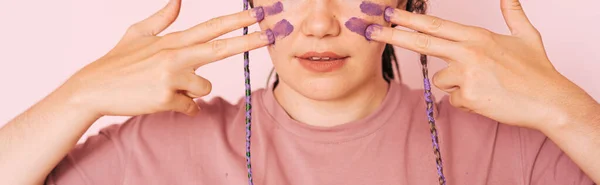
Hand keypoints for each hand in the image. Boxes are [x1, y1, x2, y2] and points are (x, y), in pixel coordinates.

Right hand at [59, 0, 271, 116]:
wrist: (92, 89)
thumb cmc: (117, 62)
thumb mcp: (137, 34)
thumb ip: (162, 18)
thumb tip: (177, 0)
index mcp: (171, 40)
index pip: (210, 28)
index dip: (236, 21)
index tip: (257, 14)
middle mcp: (175, 55)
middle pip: (220, 48)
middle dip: (247, 41)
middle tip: (270, 35)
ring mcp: (171, 77)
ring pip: (204, 87)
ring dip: (190, 90)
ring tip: (165, 86)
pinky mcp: (166, 98)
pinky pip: (191, 107)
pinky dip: (182, 106)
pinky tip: (161, 100)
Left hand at [366, 0, 597, 129]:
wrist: (550, 101)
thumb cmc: (537, 71)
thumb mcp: (526, 36)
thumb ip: (512, 14)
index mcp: (477, 36)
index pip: (435, 25)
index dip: (408, 20)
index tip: (387, 14)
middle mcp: (468, 52)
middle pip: (422, 42)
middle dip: (392, 35)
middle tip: (369, 29)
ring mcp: (466, 74)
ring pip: (442, 79)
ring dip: (458, 84)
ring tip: (486, 85)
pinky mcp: (467, 96)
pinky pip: (455, 100)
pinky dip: (467, 101)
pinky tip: (487, 98)